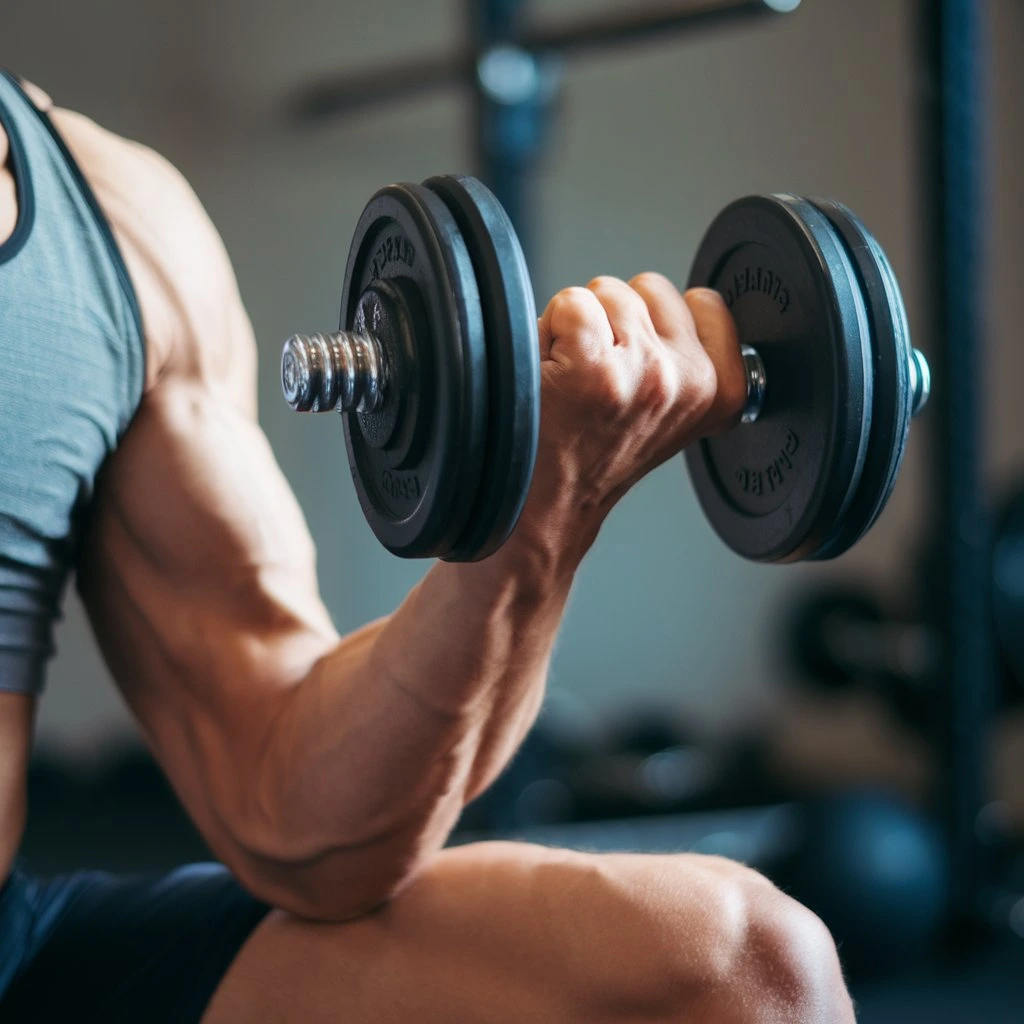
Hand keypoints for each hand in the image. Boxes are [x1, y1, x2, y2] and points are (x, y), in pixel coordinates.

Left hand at [516, 275, 747, 559]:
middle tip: (597, 379)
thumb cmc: (592, 457)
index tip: (635, 368)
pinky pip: (570, 303)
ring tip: (572, 380)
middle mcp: (686, 382)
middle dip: (616, 319)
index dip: (654, 321)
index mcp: (718, 393)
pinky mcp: (592, 369)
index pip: (705, 302)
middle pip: (650, 289)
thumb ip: (684, 358)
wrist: (544, 507)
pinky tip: (551, 377)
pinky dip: (547, 331)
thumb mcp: (668, 412)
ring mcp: (641, 374)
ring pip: (606, 292)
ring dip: (578, 326)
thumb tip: (683, 304)